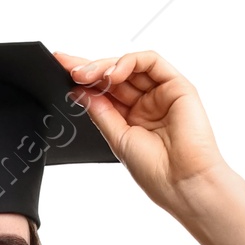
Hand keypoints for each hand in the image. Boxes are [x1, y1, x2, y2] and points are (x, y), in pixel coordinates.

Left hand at [54, 49, 226, 211]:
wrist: (183, 183)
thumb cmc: (156, 172)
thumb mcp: (118, 139)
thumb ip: (100, 112)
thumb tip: (79, 91)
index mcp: (132, 120)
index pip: (105, 93)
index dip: (84, 81)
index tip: (61, 70)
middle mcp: (147, 104)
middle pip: (115, 76)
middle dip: (90, 69)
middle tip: (69, 68)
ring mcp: (162, 93)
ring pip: (130, 66)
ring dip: (105, 66)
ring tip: (86, 73)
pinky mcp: (177, 85)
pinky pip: (151, 62)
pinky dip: (129, 62)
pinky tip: (114, 73)